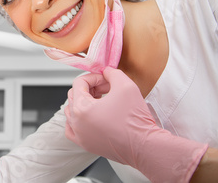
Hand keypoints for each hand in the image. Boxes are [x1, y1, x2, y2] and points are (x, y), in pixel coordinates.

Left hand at [65, 67, 207, 182]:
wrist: (145, 146)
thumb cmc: (135, 120)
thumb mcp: (125, 85)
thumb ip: (112, 73)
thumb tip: (106, 72)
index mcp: (81, 108)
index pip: (79, 83)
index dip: (94, 77)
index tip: (106, 80)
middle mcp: (76, 123)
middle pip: (74, 95)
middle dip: (90, 88)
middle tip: (107, 89)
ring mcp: (80, 136)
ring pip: (72, 111)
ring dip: (84, 102)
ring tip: (102, 101)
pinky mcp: (87, 145)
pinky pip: (73, 129)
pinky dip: (78, 120)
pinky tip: (91, 117)